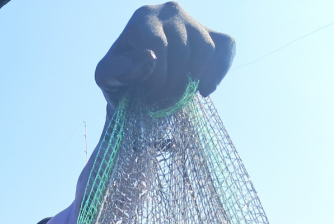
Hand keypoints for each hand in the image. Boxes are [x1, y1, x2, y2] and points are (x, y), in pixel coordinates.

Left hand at [95, 2, 234, 107]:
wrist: (140, 87)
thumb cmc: (121, 80)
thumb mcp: (107, 78)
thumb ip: (117, 69)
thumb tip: (151, 59)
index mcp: (143, 17)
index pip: (158, 46)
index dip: (156, 78)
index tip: (148, 97)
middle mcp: (170, 11)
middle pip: (183, 51)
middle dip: (173, 84)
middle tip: (162, 101)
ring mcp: (194, 21)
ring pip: (206, 51)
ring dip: (193, 81)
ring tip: (177, 95)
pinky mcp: (213, 34)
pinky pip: (226, 48)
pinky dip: (217, 73)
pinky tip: (202, 89)